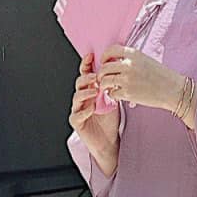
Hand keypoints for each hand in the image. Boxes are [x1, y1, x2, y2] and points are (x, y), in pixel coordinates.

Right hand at [69, 50, 120, 165]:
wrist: (109, 140)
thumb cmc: (110, 120)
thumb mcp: (113, 99)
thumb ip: (112, 86)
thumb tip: (120, 69)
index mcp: (90, 91)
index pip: (86, 75)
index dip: (86, 65)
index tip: (91, 56)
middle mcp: (82, 99)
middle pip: (79, 84)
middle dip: (86, 78)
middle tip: (95, 77)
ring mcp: (78, 110)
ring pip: (76, 97)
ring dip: (85, 93)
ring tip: (95, 91)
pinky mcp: (77, 123)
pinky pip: (76, 115)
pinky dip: (84, 111)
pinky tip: (92, 109)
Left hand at [93, 44, 186, 115]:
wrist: (173, 89)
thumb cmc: (161, 75)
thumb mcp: (146, 60)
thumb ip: (130, 59)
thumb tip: (114, 61)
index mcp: (134, 54)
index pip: (110, 50)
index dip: (104, 57)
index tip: (104, 62)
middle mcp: (129, 65)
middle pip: (104, 67)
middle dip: (101, 74)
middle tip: (103, 78)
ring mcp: (128, 79)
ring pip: (105, 80)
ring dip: (104, 85)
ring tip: (108, 87)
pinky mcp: (128, 93)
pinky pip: (112, 93)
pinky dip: (112, 94)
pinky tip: (117, 94)